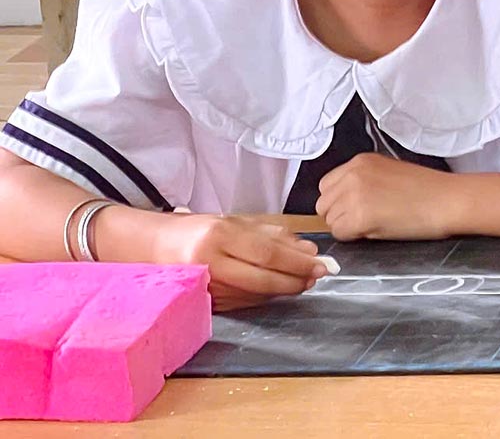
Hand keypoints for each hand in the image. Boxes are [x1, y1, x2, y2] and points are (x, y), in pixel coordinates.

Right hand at [149, 213, 326, 311]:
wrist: (154, 248)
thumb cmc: (198, 230)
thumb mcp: (235, 221)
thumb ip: (273, 234)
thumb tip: (308, 250)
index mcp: (218, 235)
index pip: (267, 253)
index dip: (296, 262)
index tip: (319, 264)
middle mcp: (209, 262)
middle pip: (262, 278)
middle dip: (294, 280)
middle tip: (316, 277)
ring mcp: (204, 286)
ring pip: (254, 294)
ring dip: (282, 290)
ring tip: (302, 282)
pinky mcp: (202, 303)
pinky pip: (241, 302)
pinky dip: (263, 297)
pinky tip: (276, 289)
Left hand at [315, 155, 462, 240]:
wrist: (448, 200)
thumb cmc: (429, 191)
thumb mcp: (389, 173)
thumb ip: (362, 180)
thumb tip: (345, 200)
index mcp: (360, 161)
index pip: (327, 186)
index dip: (341, 201)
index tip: (358, 207)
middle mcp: (353, 174)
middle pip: (324, 204)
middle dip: (340, 214)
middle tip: (367, 218)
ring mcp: (354, 195)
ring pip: (330, 220)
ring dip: (347, 226)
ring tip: (376, 222)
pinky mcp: (359, 217)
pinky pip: (340, 234)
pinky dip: (354, 237)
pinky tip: (377, 229)